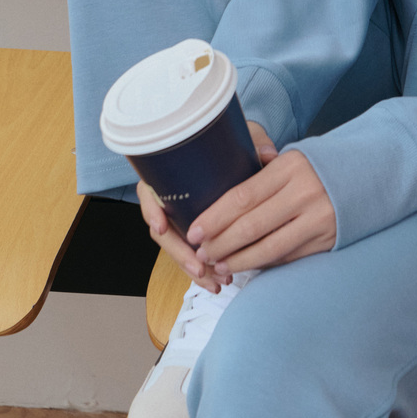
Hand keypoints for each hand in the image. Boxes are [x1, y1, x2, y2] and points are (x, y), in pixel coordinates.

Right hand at [135, 121, 280, 293]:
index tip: (162, 227)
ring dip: (193, 268)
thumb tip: (267, 154)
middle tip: (200, 267)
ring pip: (177, 248)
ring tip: (217, 280)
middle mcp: (172, 198)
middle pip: (162, 230)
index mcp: (172, 172)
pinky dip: (204, 271)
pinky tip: (220, 281)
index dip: (151, 210)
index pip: (149, 191)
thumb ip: (255, 141)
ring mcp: (181, 218)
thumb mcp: (244, 136)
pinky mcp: (196, 234)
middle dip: (179, 253)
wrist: (243, 153)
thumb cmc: (236, 143)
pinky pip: (192, 256)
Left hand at [186, 145, 336, 273]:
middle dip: (220, 243)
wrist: (370, 173)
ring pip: (267, 248)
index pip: (243, 196)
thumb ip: (262, 172)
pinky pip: (286, 257)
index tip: (194, 231)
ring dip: (238, 260)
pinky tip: (246, 265)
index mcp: (291, 167)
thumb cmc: (320, 165)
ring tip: (218, 264)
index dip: (214, 217)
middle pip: (251, 226)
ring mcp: (317, 219)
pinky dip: (262, 263)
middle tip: (201, 253)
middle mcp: (304, 193)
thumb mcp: (294, 157)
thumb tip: (224, 195)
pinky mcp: (326, 240)